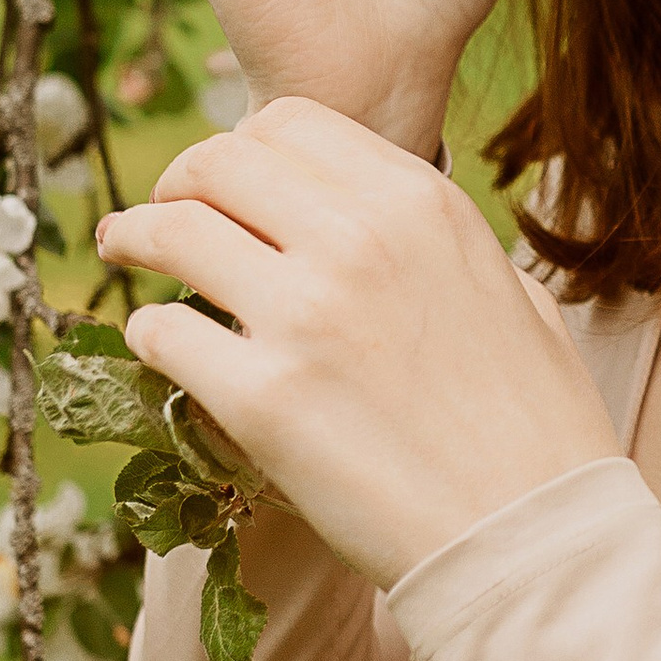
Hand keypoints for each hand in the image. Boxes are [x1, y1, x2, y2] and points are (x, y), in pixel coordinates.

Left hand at [98, 100, 619, 588]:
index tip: (225, 183)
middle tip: (159, 213)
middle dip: (175, 181)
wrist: (531, 535)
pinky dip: (149, 334)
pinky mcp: (261, 400)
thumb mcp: (514, 294)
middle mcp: (359, 241)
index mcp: (421, 206)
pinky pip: (164, 334)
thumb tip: (398, 231)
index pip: (291, 125)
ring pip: (173, 232)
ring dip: (134, 235)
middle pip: (218, 163)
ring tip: (122, 249)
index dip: (242, 148)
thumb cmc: (539, 428)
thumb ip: (444, 246)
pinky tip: (157, 346)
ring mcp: (305, 316)